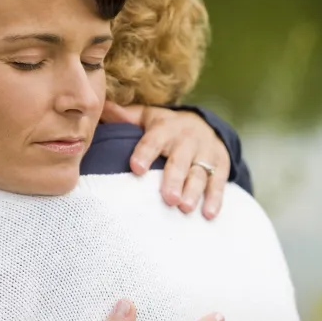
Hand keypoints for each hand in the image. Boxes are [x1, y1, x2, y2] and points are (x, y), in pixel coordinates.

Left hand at [101, 102, 230, 219]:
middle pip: (179, 161)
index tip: (136, 168)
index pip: (153, 140)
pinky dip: (215, 198)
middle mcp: (186, 140)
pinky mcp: (220, 165)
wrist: (207, 126)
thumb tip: (101, 107)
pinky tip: (208, 213)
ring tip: (185, 208)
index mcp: (165, 128)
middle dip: (174, 179)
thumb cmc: (167, 128)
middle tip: (168, 198)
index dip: (145, 153)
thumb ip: (125, 117)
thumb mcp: (148, 117)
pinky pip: (218, 182)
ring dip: (193, 191)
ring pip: (199, 173)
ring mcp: (205, 153)